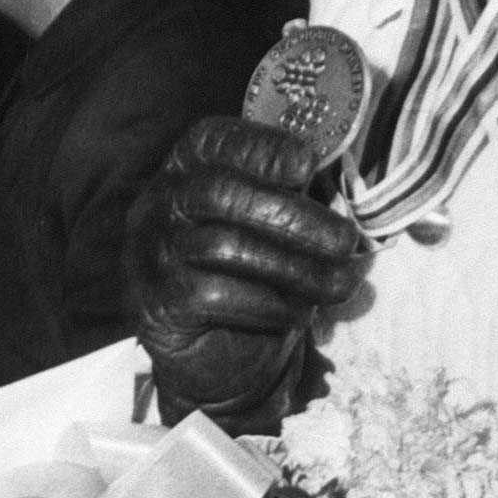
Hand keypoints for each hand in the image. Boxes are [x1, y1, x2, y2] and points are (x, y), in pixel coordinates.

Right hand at [125, 116, 365, 431]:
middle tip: (344, 240)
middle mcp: (161, 205)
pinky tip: (299, 315)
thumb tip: (342, 183)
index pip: (211, 140)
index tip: (308, 163)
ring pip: (224, 246)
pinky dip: (267, 305)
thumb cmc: (253, 275)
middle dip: (292, 216)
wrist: (217, 357)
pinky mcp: (158, 303)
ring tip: (340, 285)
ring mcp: (153, 254)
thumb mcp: (274, 228)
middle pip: (221, 194)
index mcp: (187, 170)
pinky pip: (213, 295)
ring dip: (295, 267)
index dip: (260, 146)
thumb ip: (294, 197)